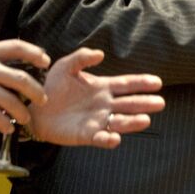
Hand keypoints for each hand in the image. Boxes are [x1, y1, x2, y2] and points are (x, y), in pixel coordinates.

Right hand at [0, 39, 49, 133]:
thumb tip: (3, 67)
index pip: (16, 46)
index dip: (34, 52)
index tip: (46, 60)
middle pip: (21, 78)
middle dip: (37, 91)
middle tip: (43, 99)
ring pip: (11, 100)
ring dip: (22, 112)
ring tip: (26, 119)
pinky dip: (4, 123)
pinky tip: (7, 128)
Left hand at [28, 48, 165, 147]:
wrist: (34, 109)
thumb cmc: (51, 86)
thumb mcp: (66, 66)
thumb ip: (82, 58)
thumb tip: (101, 54)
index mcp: (102, 87)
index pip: (126, 84)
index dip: (142, 83)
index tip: (157, 82)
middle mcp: (104, 105)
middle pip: (129, 104)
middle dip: (144, 103)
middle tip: (160, 103)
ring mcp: (97, 121)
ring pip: (119, 122)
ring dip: (132, 122)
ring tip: (144, 120)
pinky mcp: (86, 135)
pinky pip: (100, 138)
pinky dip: (109, 139)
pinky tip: (115, 137)